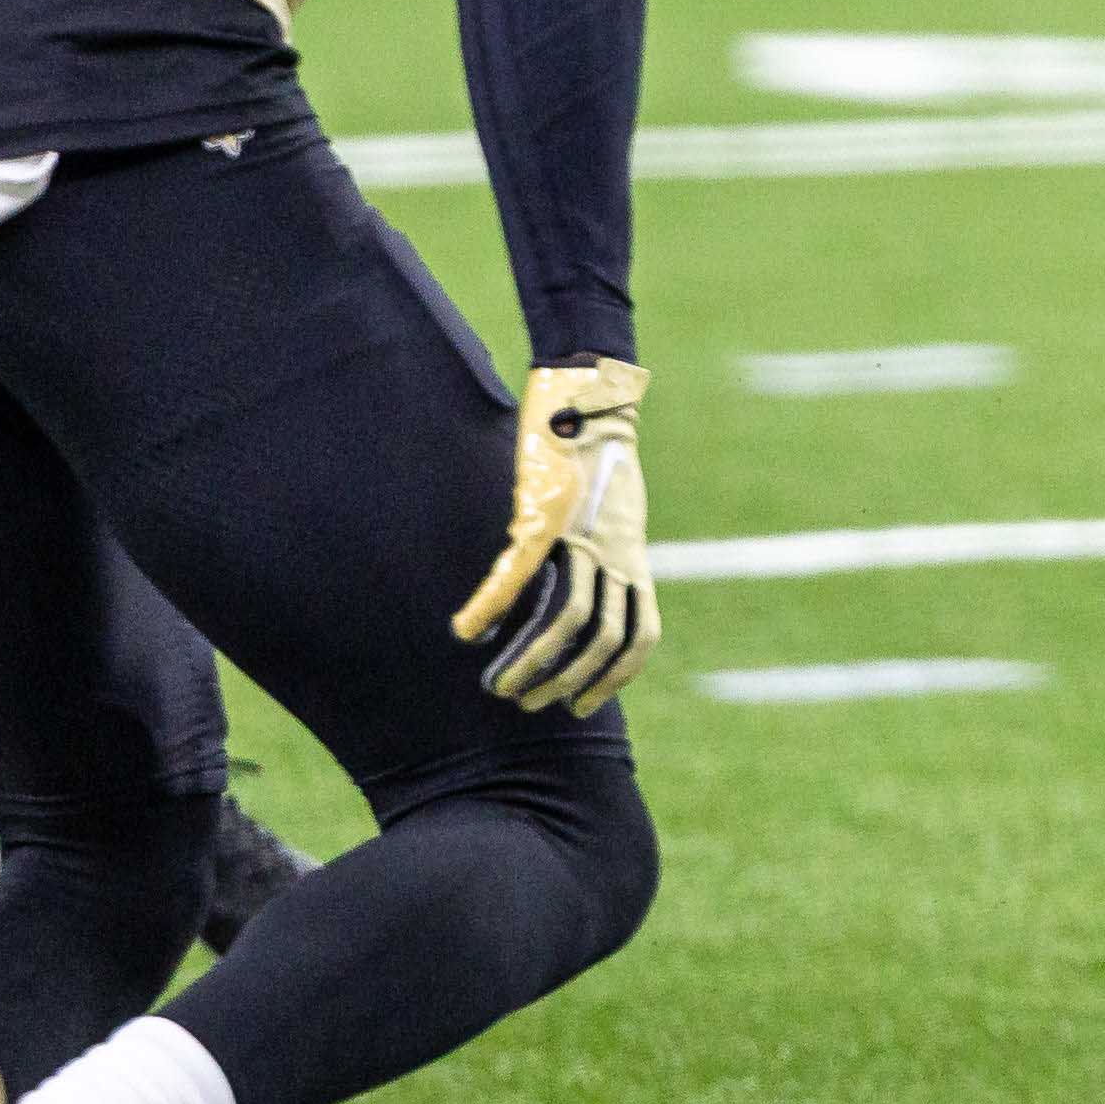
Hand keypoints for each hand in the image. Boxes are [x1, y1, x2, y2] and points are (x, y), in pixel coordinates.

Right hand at [450, 358, 657, 714]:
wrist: (593, 396)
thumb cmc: (597, 454)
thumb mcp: (613, 510)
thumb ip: (602, 551)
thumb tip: (573, 590)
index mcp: (632, 557)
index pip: (639, 635)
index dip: (616, 678)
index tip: (585, 707)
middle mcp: (616, 553)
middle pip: (603, 639)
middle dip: (567, 682)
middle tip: (532, 707)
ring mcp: (586, 537)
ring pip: (567, 619)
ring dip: (533, 661)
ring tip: (501, 686)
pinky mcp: (549, 515)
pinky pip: (520, 574)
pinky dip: (492, 605)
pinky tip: (465, 630)